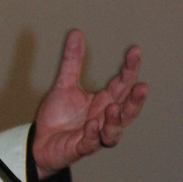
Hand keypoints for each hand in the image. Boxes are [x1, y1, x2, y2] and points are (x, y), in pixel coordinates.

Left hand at [30, 34, 147, 179]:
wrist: (40, 142)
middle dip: (136, 100)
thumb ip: (72, 61)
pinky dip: (93, 134)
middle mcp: (104, 119)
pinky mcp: (80, 148)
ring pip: (114, 132)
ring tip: (113, 107)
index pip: (122, 84)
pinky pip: (90, 143)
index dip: (130, 68)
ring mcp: (95, 135)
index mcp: (104, 101)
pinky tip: (92, 124)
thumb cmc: (58, 117)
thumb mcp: (64, 84)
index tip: (135, 51)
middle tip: (142, 86)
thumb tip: (76, 33)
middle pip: (127, 110)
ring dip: (116, 120)